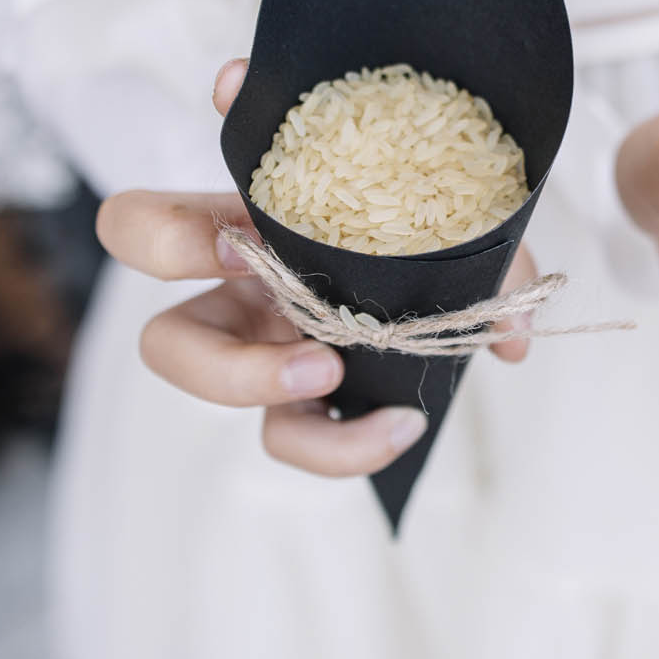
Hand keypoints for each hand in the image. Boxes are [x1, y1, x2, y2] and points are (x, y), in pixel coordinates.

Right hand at [94, 58, 535, 476]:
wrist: (458, 277)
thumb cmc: (426, 222)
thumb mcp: (455, 212)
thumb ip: (485, 255)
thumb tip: (508, 338)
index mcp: (246, 228)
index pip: (149, 224)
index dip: (168, 234)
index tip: (239, 235)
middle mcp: (239, 297)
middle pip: (158, 332)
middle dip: (204, 341)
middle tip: (283, 313)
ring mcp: (263, 353)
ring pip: (213, 397)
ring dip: (259, 388)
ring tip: (336, 375)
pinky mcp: (300, 403)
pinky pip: (297, 438)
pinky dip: (346, 446)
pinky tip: (403, 428)